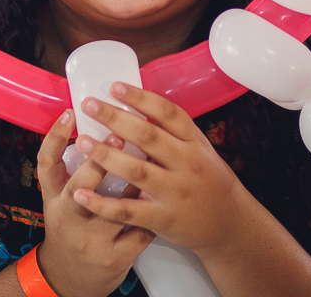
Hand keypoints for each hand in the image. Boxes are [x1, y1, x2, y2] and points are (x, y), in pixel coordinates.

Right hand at [34, 108, 153, 296]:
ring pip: (117, 209)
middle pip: (78, 187)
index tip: (70, 113)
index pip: (45, 164)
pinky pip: (139, 230)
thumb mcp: (59, 198)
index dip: (54, 137)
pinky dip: (153, 210)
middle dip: (100, 160)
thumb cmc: (71, 226)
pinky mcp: (114, 257)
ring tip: (151, 157)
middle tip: (118, 134)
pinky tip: (164, 194)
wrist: (71, 277)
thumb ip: (70, 167)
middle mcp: (68, 219)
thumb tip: (94, 124)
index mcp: (53, 198)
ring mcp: (91, 240)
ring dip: (136, 182)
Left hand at [69, 84, 255, 257]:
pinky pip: (128, 210)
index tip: (114, 86)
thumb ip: (172, 132)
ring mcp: (174, 192)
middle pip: (147, 136)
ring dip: (105, 155)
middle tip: (88, 105)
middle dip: (114, 118)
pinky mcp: (163, 219)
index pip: (167, 113)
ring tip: (80, 141)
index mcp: (194, 143)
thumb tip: (135, 104)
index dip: (140, 98)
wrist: (230, 223)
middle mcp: (186, 164)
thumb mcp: (199, 149)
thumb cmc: (209, 180)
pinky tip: (80, 193)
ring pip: (136, 170)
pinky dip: (102, 203)